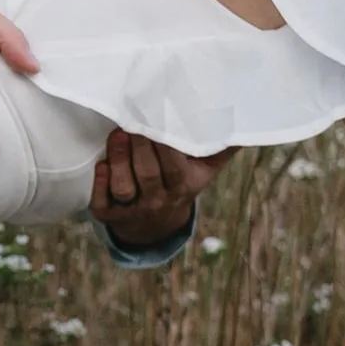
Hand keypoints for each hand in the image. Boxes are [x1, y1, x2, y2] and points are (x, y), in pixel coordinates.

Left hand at [92, 131, 230, 249]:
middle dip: (139, 147)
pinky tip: (102, 165)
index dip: (165, 146)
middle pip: (148, 174)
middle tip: (131, 122)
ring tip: (117, 135)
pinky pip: (101, 202)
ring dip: (118, 160)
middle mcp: (158, 202)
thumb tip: (245, 122)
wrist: (155, 224)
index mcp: (182, 187)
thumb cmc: (181, 181)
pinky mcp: (108, 215)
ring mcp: (133, 210)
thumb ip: (221, 146)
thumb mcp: (204, 169)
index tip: (157, 120)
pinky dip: (99, 184)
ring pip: (124, 187)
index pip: (174, 167)